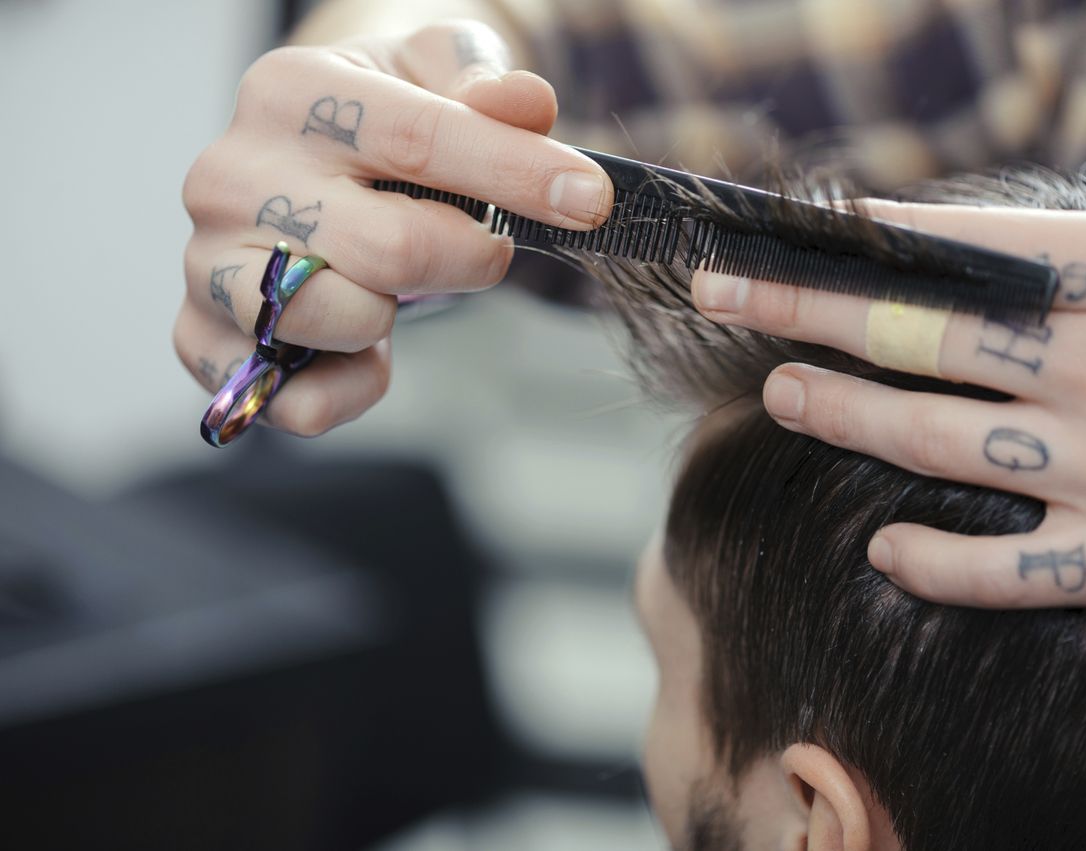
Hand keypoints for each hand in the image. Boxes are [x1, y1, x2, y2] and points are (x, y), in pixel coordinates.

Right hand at [175, 21, 611, 435]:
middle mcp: (232, 174)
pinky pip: (295, 401)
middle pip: (394, 248)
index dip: (519, 174)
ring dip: (393, 316)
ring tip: (391, 286)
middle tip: (483, 249)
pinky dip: (350, 388)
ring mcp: (206, 261)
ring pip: (337, 320)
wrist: (301, 161)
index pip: (423, 139)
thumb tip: (526, 104)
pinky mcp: (200, 338)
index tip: (589, 201)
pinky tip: (360, 349)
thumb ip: (483, 83)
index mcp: (290, 91)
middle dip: (469, 259)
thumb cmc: (381, 121)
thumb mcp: (435, 76)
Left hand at [692, 197, 1085, 628]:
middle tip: (726, 295)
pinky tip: (885, 550)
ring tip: (779, 396)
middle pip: (926, 333)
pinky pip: (1010, 571)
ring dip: (843, 416)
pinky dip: (938, 564)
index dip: (874, 236)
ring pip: (939, 440)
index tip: (798, 228)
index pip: (976, 247)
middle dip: (810, 309)